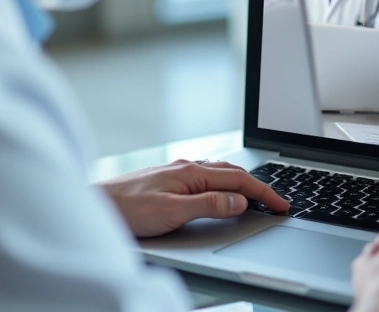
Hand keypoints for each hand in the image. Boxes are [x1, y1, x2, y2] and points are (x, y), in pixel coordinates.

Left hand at [99, 159, 289, 237]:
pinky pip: (205, 176)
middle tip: (276, 203)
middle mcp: (186, 167)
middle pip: (233, 172)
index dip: (264, 193)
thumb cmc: (128, 208)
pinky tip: (220, 189)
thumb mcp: (173, 212)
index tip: (282, 205)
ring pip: (219, 173)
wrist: (96, 204)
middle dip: (258, 186)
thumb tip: (239, 200)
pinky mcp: (167, 178)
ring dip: (241, 182)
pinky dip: (223, 182)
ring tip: (256, 195)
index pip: (239, 180)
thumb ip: (209, 204)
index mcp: (192, 172)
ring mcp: (176, 171)